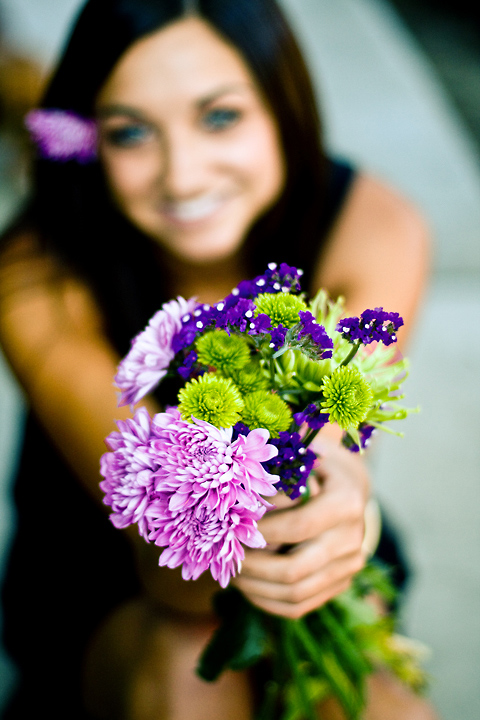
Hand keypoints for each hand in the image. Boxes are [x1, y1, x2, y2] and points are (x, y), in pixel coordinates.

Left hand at [233, 436, 369, 617]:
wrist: (350, 487)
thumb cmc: (315, 464)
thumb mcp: (301, 454)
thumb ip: (276, 468)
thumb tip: (236, 487)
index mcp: (346, 502)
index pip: (298, 526)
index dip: (261, 531)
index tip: (231, 528)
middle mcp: (353, 538)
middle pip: (295, 569)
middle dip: (252, 566)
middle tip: (223, 556)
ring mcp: (349, 566)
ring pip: (295, 593)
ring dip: (255, 587)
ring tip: (230, 571)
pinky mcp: (340, 584)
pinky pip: (300, 606)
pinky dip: (267, 601)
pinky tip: (246, 586)